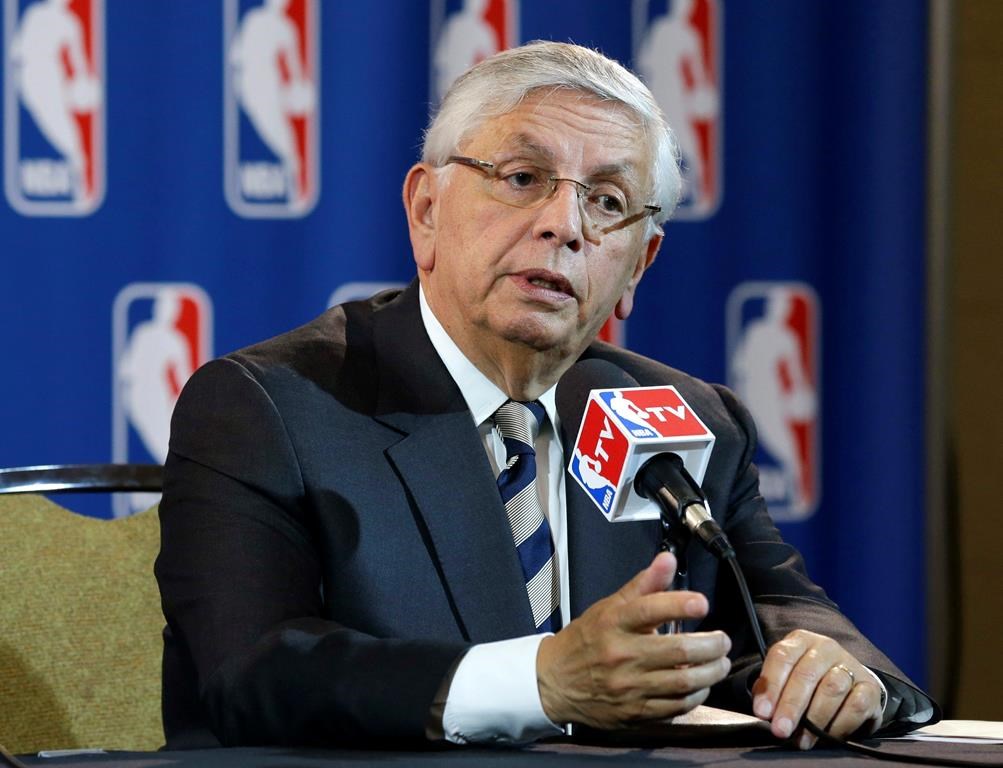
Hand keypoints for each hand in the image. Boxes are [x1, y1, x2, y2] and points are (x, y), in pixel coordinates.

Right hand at [536, 552, 730, 728]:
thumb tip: (668, 560)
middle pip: (678, 651)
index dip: (680, 604)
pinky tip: (702, 684)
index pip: (650, 609)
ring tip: (720, 662)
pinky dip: (696, 695)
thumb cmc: (586, 640)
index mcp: (613, 623)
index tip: (702, 604)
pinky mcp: (635, 712)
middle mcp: (621, 655)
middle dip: (711, 645)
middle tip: (722, 640)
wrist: (555, 682)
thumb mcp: (609, 606)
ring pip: (683, 682)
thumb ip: (644, 584)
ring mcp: (628, 687)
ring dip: (711, 671)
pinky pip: (676, 706)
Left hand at [752, 630, 882, 749]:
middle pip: (806, 675)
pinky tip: (829, 736)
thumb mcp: (786, 678)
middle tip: (781, 730)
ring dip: (815, 719)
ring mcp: (850, 665)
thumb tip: (763, 713)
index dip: (771, 686)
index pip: (782, 657)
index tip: (762, 712)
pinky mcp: (870, 687)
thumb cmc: (809, 683)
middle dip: (791, 706)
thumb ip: (772, 690)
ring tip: (803, 740)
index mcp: (800, 641)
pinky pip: (855, 706)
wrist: (849, 685)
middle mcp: (826, 648)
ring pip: (831, 689)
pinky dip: (840, 724)